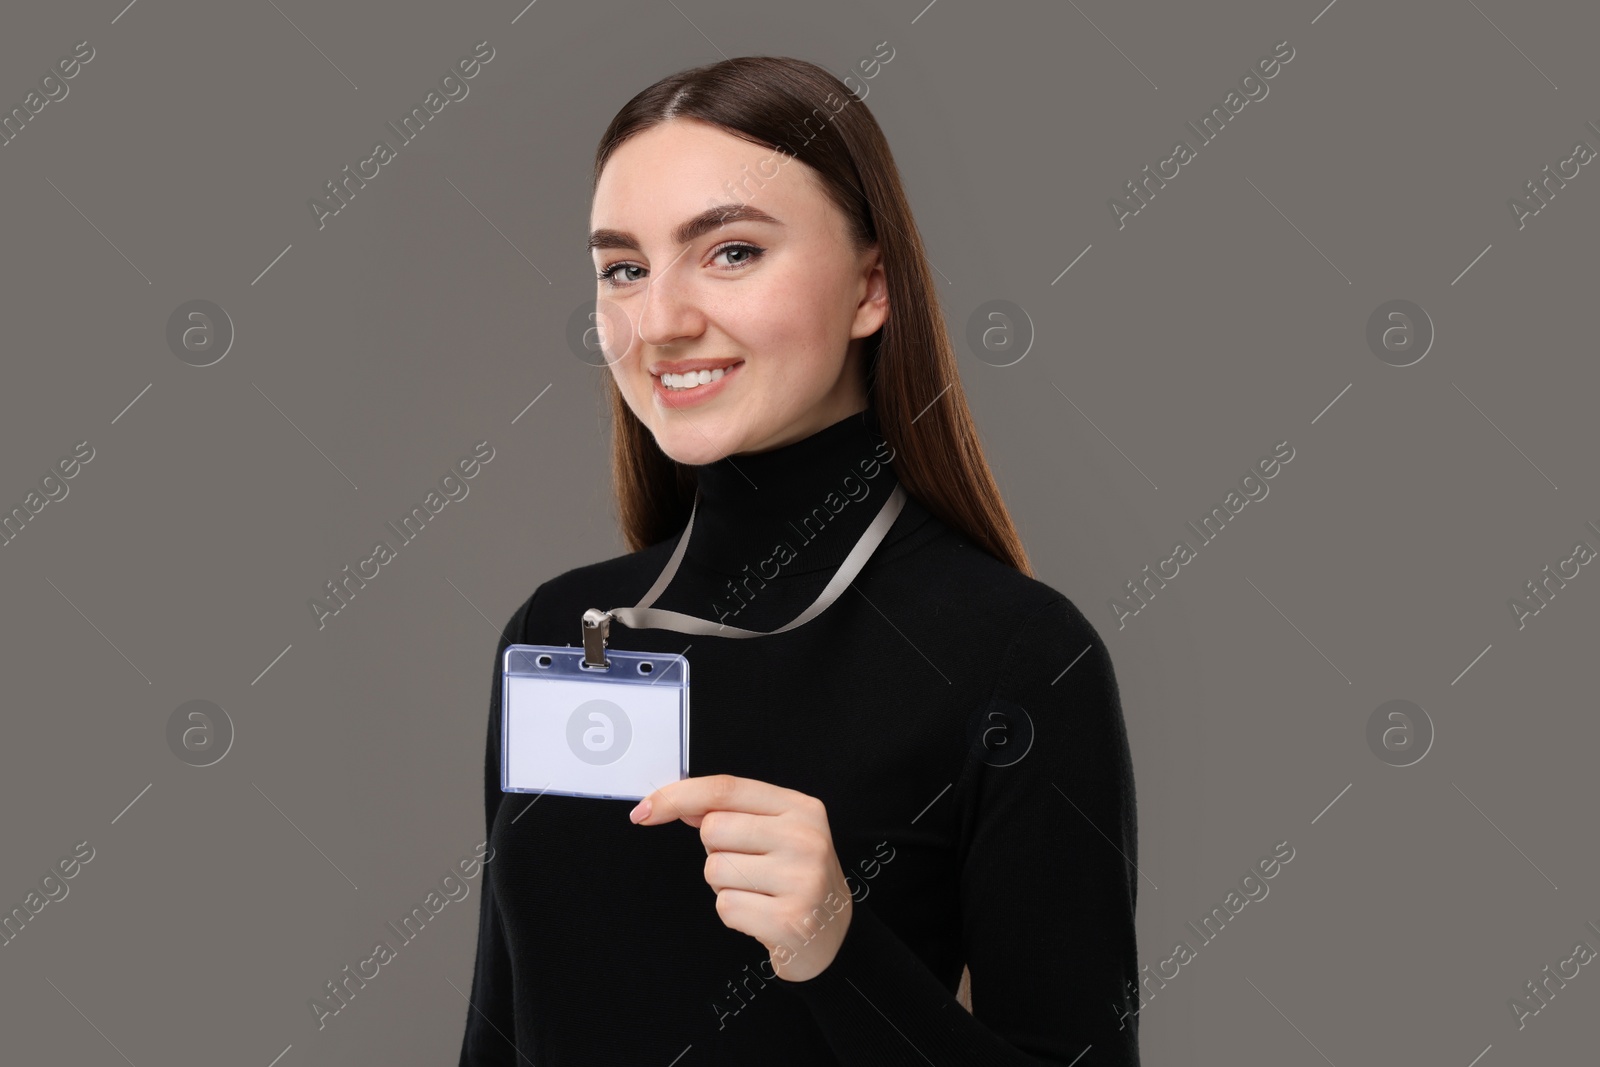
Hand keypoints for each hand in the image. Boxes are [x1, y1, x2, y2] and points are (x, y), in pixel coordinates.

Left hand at [629, 774, 853, 980]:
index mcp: (800, 808)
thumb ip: (731, 813)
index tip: (645, 811)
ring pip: (715, 870)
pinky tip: (762, 916)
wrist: (833, 936)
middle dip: (716, 853)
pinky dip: (735, 914)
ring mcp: (802, 879)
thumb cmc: (795, 878)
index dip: (678, 796)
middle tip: (750, 869)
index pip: (725, 789)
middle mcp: (805, 838)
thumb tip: (676, 802)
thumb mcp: (774, 833)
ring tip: (759, 893)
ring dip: (725, 886)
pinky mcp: (791, 920)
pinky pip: (726, 906)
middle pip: (713, 829)